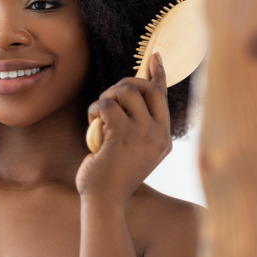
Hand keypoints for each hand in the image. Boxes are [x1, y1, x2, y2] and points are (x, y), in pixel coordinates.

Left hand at [76, 53, 170, 206]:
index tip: (155, 56)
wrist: (104, 200)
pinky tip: (91, 122)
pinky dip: (95, 109)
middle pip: (145, 88)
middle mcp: (158, 135)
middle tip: (109, 98)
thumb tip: (125, 98)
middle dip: (124, 85)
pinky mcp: (122, 134)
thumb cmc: (111, 178)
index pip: (163, 98)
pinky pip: (107, 105)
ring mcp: (143, 134)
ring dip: (106, 97)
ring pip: (125, 93)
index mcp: (164, 140)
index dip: (158, 74)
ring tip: (98, 114)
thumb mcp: (131, 152)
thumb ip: (135, 128)